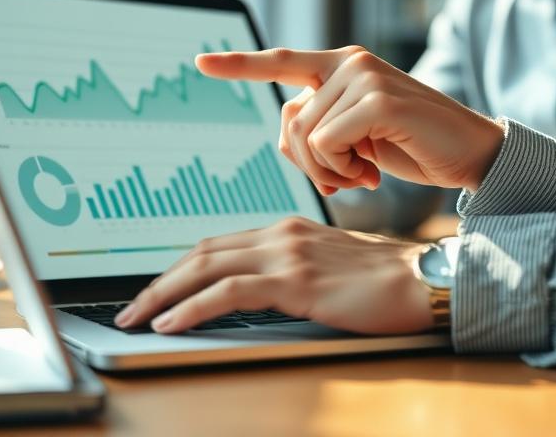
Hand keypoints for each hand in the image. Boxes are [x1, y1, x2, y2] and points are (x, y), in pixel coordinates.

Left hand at [114, 217, 430, 334]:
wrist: (424, 279)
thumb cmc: (385, 280)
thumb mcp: (331, 268)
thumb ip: (294, 272)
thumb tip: (259, 296)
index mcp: (288, 231)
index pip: (218, 246)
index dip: (181, 268)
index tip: (157, 291)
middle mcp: (281, 234)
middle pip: (202, 252)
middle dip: (160, 280)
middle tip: (131, 306)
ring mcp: (287, 254)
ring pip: (206, 267)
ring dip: (163, 293)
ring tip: (137, 317)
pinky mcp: (296, 280)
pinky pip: (228, 292)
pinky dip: (192, 307)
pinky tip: (171, 324)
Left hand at [196, 46, 503, 194]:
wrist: (471, 155)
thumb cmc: (415, 148)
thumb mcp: (359, 136)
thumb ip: (322, 124)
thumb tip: (287, 135)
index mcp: (343, 67)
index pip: (282, 62)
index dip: (240, 64)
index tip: (200, 62)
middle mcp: (350, 63)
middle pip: (288, 122)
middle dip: (309, 164)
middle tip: (349, 178)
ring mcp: (364, 77)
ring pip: (304, 136)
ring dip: (330, 170)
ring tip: (365, 173)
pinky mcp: (377, 99)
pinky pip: (327, 143)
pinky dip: (344, 168)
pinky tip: (374, 172)